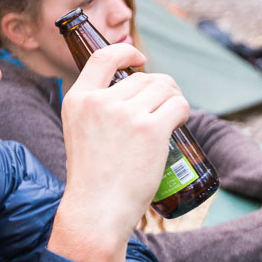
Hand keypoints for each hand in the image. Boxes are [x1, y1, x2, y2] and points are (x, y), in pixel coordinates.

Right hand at [50, 44, 189, 261]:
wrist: (97, 210)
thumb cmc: (93, 179)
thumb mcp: (79, 133)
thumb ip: (96, 111)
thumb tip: (131, 95)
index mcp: (78, 99)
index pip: (103, 57)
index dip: (126, 52)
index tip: (139, 58)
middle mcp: (101, 101)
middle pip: (144, 78)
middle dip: (159, 88)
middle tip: (164, 107)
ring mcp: (127, 114)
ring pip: (165, 89)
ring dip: (173, 99)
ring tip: (172, 116)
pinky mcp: (151, 129)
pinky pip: (179, 106)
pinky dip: (184, 111)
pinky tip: (180, 122)